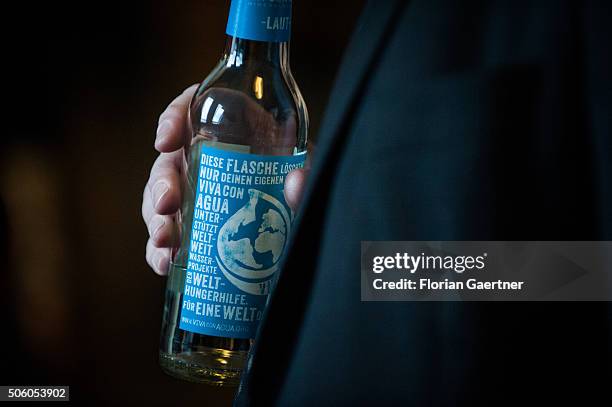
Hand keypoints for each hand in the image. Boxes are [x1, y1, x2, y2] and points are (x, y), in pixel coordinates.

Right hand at [142, 85, 309, 274]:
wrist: (310, 218)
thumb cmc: (306, 181)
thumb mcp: (312, 171)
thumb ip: (310, 174)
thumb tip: (296, 183)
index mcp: (235, 127)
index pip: (196, 108)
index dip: (173, 117)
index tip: (166, 142)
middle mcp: (210, 155)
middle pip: (171, 159)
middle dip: (161, 182)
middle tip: (167, 205)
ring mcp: (199, 188)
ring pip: (161, 196)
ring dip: (156, 219)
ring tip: (164, 242)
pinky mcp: (195, 221)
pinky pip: (169, 231)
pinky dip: (160, 248)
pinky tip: (164, 263)